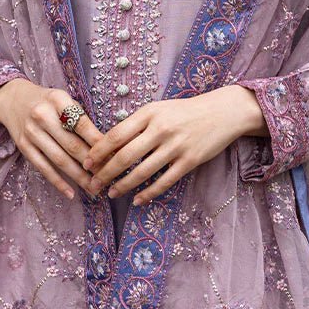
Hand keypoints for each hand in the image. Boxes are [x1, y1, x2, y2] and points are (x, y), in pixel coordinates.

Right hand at [0, 79, 103, 199]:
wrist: (13, 100)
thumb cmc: (47, 102)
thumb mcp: (64, 100)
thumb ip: (81, 119)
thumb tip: (106, 146)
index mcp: (58, 100)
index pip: (82, 124)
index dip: (99, 143)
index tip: (114, 157)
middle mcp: (42, 116)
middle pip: (72, 145)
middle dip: (92, 164)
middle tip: (108, 177)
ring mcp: (31, 133)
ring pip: (59, 160)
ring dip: (79, 177)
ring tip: (94, 188)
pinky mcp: (24, 147)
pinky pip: (43, 168)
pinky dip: (58, 182)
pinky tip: (71, 193)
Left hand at [82, 85, 266, 205]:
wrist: (222, 112)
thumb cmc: (185, 111)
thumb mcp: (159, 109)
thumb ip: (137, 124)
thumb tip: (109, 144)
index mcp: (149, 113)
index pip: (116, 135)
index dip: (98, 152)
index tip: (86, 163)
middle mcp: (160, 129)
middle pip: (125, 156)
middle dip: (105, 174)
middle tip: (93, 185)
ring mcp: (176, 146)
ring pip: (142, 172)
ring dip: (123, 185)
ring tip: (111, 193)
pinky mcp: (189, 161)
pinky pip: (164, 182)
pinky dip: (149, 193)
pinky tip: (138, 199)